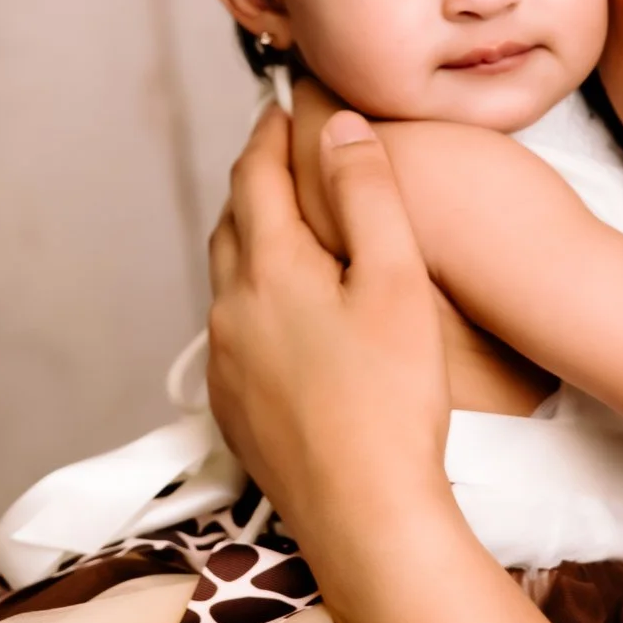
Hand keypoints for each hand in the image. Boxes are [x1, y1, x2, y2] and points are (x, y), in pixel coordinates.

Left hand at [204, 104, 457, 622]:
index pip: (255, 177)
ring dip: (250, 241)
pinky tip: (283, 316)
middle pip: (231, 224)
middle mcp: (231, 311)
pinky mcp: (234, 409)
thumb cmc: (392, 399)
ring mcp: (225, 364)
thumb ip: (367, 194)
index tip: (284, 106)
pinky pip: (231, 333)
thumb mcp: (397, 280)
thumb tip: (339, 127)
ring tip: (283, 226)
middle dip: (255, 184)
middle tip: (282, 157)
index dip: (270, 134)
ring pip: (227, 280)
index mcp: (270, 269)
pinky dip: (251, 300)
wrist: (366, 515)